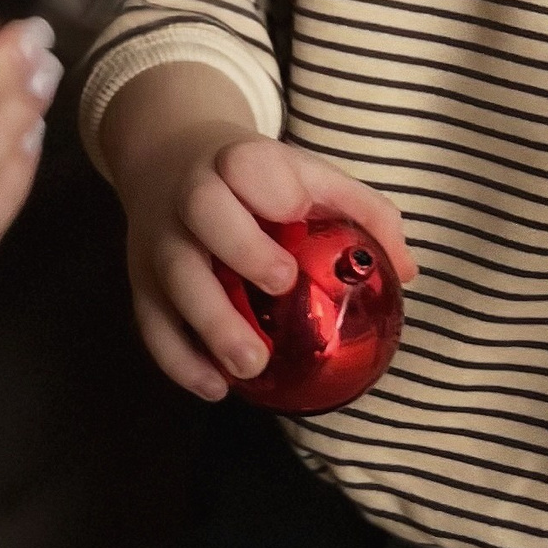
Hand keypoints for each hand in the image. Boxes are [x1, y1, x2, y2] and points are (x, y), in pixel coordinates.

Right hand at [98, 64, 416, 403]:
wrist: (167, 160)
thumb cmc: (255, 180)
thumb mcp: (307, 175)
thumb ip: (363, 212)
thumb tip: (409, 271)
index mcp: (235, 161)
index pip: (245, 162)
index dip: (269, 187)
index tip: (297, 210)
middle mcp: (188, 195)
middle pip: (202, 212)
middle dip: (241, 249)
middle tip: (282, 286)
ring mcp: (159, 240)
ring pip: (173, 277)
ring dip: (210, 323)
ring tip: (252, 365)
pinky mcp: (139, 281)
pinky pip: (150, 323)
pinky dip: (179, 359)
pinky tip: (216, 387)